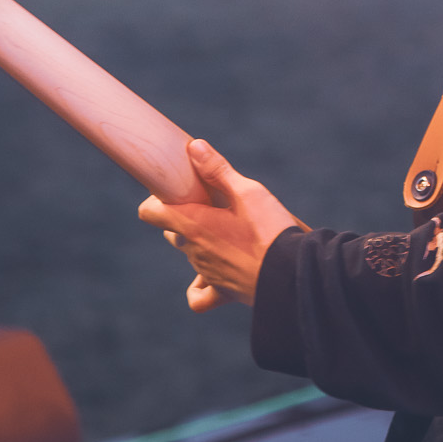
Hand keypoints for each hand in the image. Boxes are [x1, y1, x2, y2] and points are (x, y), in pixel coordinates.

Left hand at [137, 139, 306, 310]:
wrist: (292, 273)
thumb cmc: (270, 230)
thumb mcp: (248, 192)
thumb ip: (218, 170)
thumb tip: (194, 147)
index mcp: (193, 224)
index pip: (151, 212)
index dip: (157, 199)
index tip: (177, 190)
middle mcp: (193, 251)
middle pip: (174, 231)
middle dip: (186, 216)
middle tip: (214, 206)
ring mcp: (206, 273)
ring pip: (191, 254)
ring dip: (201, 242)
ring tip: (229, 232)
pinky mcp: (222, 292)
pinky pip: (200, 294)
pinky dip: (201, 284)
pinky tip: (214, 273)